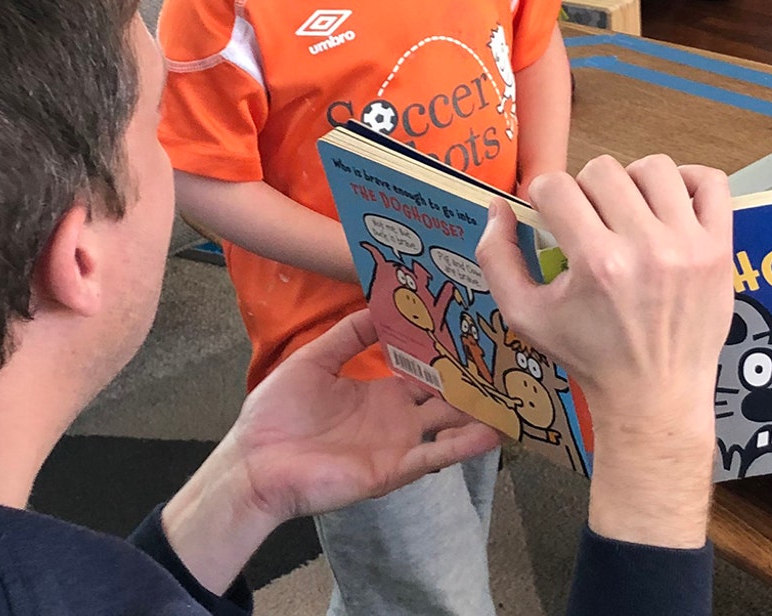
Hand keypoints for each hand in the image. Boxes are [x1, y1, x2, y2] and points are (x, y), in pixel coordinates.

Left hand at [163, 312, 497, 591]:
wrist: (255, 464)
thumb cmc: (276, 414)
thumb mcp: (312, 360)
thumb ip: (348, 335)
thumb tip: (379, 303)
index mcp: (378, 391)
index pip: (422, 370)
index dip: (446, 353)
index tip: (474, 330)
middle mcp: (396, 417)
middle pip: (445, 396)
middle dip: (474, 382)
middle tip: (510, 359)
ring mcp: (398, 443)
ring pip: (450, 425)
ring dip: (481, 413)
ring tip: (516, 396)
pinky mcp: (394, 468)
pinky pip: (436, 454)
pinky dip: (465, 445)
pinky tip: (494, 432)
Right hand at [481, 155, 733, 419]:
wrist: (655, 396)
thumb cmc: (590, 357)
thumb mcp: (525, 317)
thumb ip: (497, 259)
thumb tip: (498, 208)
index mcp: (597, 263)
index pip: (557, 187)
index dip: (544, 197)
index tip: (551, 217)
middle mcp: (646, 248)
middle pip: (603, 170)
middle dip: (585, 190)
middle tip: (589, 221)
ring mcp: (689, 246)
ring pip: (655, 167)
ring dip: (633, 182)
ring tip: (628, 212)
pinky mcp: (719, 250)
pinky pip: (711, 183)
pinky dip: (689, 182)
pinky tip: (670, 206)